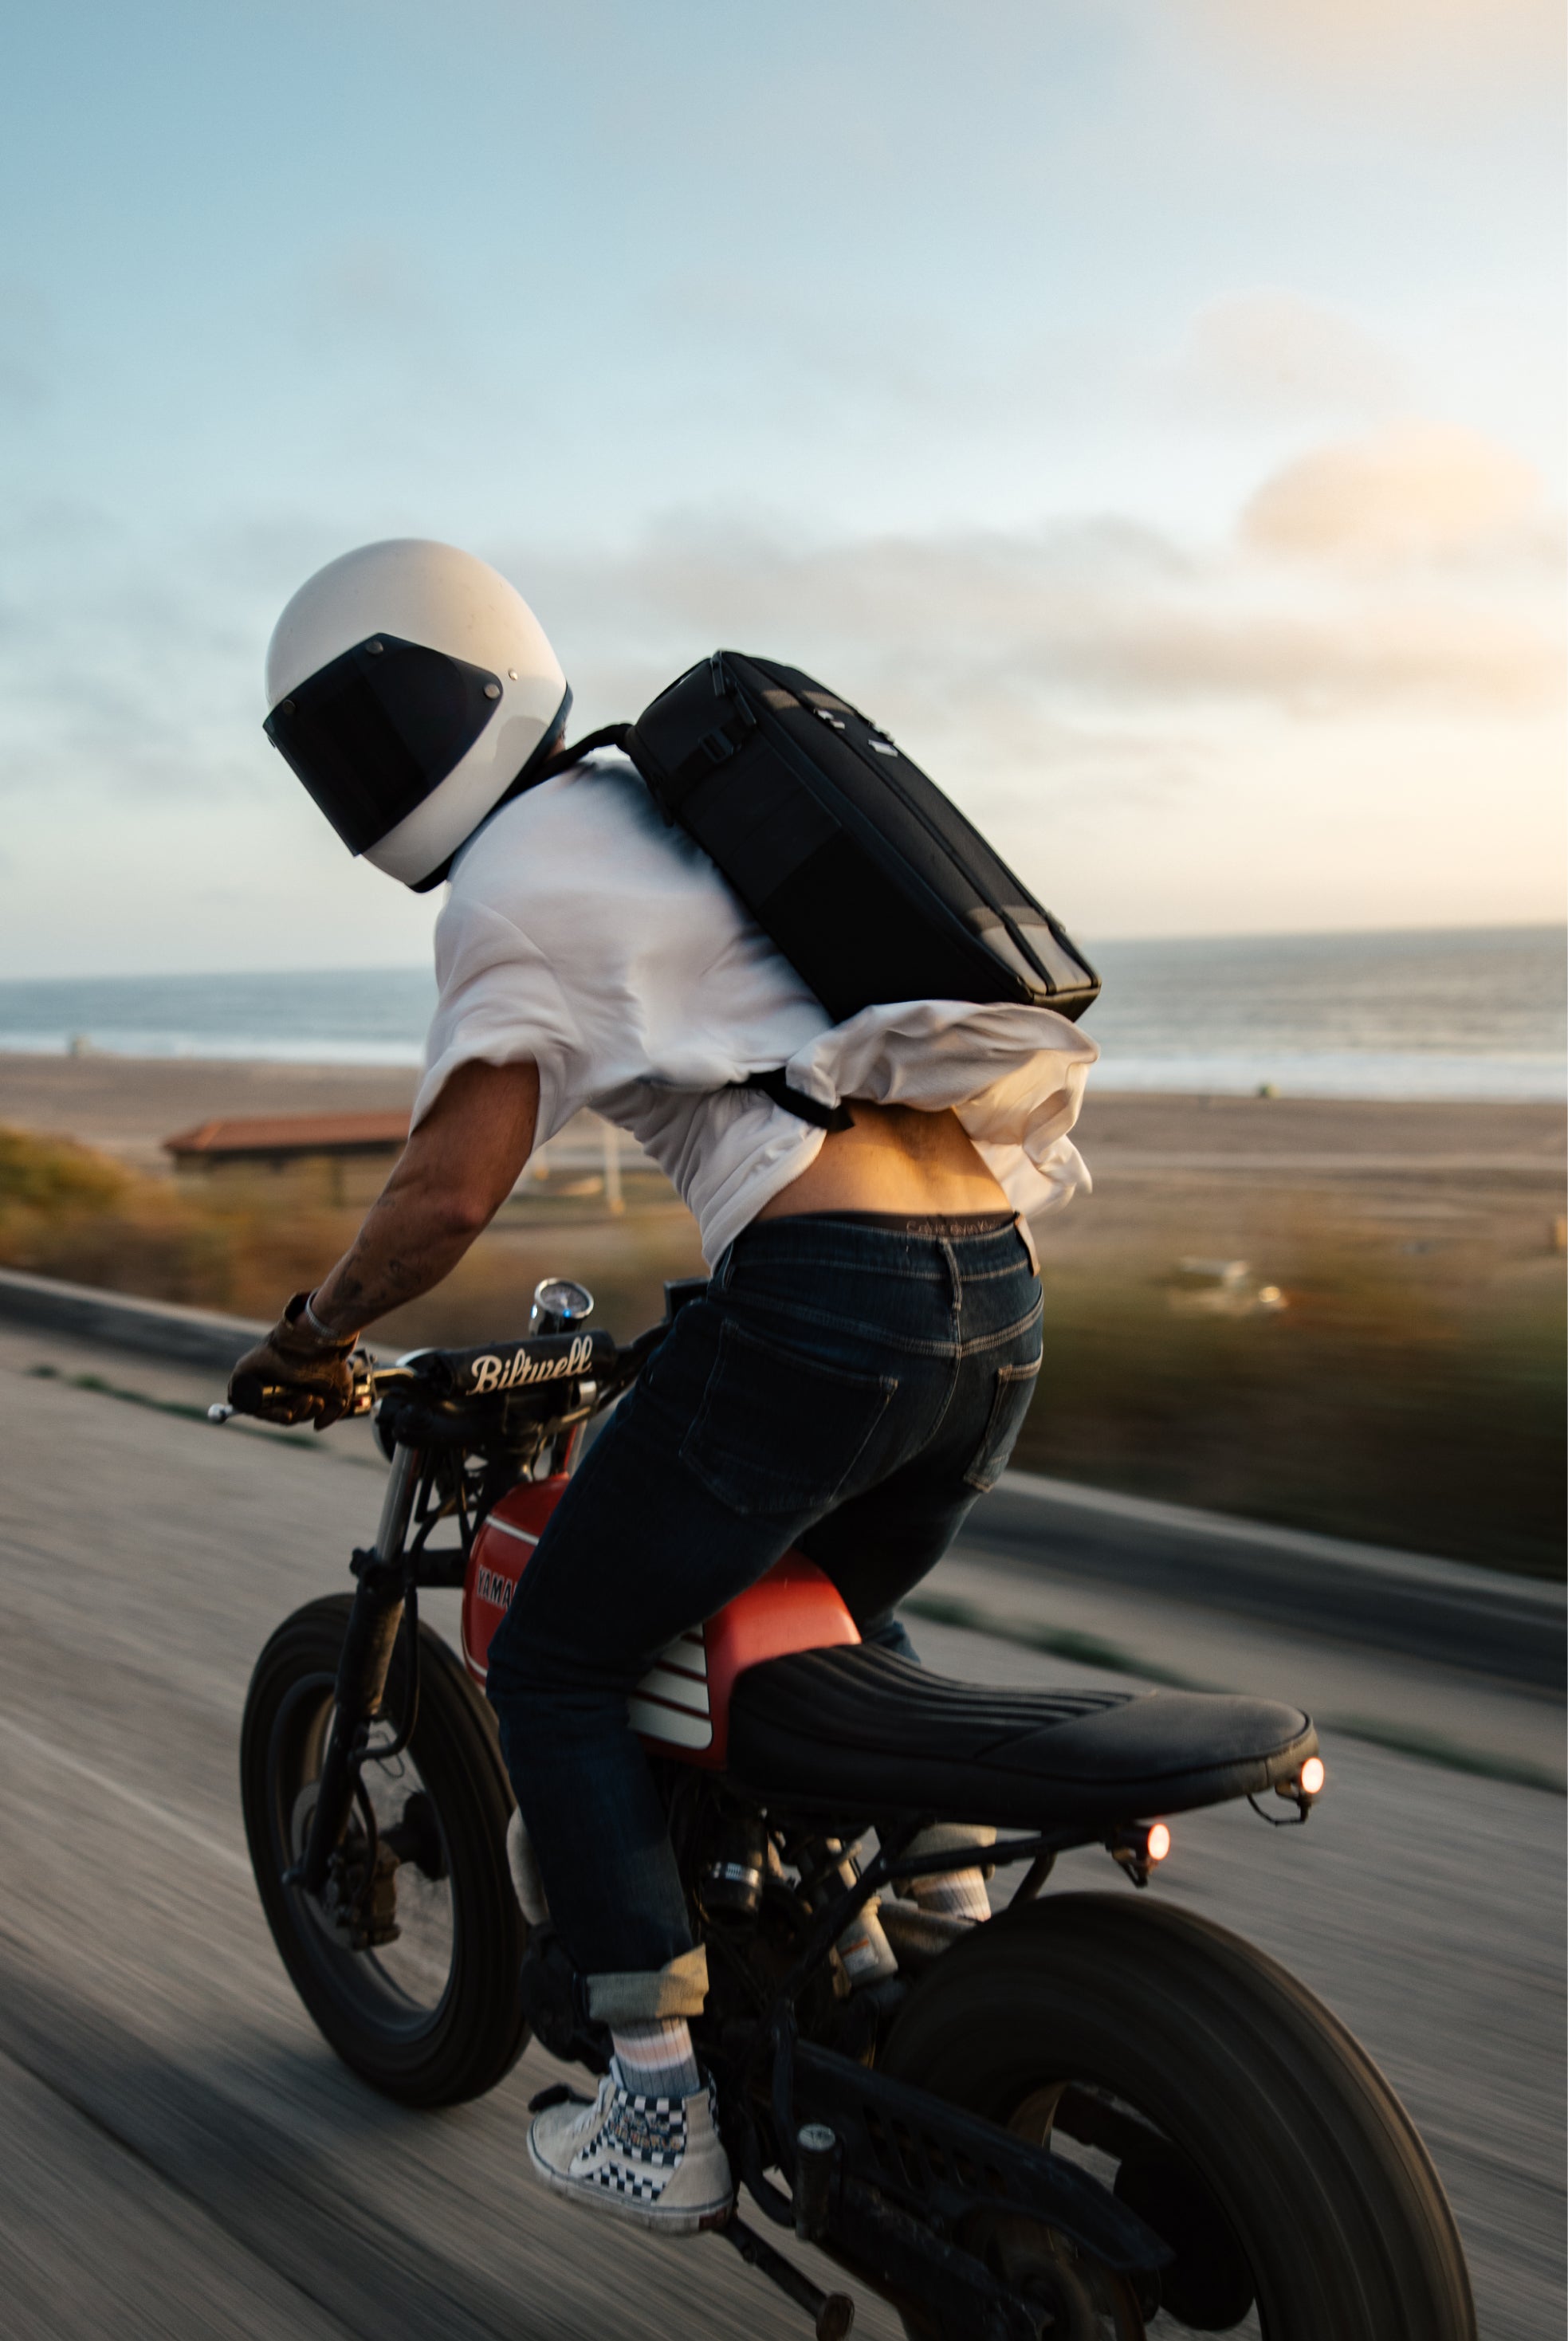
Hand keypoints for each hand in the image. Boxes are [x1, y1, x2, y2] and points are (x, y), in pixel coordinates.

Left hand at [227, 1292, 359, 1428]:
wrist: (317, 1340)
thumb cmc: (329, 1361)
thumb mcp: (340, 1393)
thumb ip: (332, 1412)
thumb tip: (316, 1426)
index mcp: (292, 1385)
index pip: (292, 1411)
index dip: (305, 1414)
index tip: (320, 1403)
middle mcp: (275, 1383)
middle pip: (279, 1414)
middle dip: (299, 1413)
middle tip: (312, 1398)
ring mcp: (258, 1380)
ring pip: (264, 1412)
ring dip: (285, 1414)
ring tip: (304, 1397)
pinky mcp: (243, 1376)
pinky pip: (244, 1404)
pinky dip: (263, 1411)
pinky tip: (283, 1409)